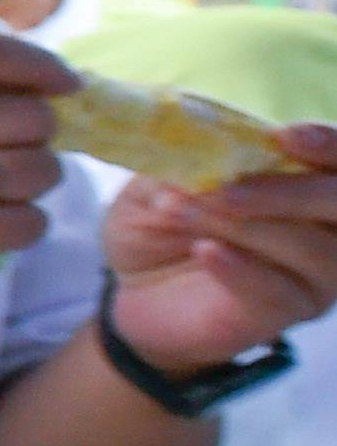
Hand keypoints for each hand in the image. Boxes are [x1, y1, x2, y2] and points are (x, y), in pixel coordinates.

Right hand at [0, 19, 63, 301]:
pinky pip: (12, 226)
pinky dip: (27, 221)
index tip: (58, 79)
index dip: (35, 61)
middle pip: (14, 113)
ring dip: (41, 175)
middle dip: (42, 125)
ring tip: (21, 179)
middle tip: (35, 137)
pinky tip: (8, 219)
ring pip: (23, 172)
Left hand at [102, 130, 336, 374]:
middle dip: (286, 192)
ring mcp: (314, 273)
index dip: (327, 146)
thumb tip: (202, 135)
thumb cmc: (161, 220)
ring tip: (178, 211)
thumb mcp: (164, 177)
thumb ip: (192, 156)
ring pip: (311, 249)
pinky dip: (242, 268)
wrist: (128, 287)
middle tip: (222, 191)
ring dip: (244, 227)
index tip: (285, 136)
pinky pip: (278, 292)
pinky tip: (205, 251)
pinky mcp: (287, 310)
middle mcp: (326, 226)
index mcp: (306, 179)